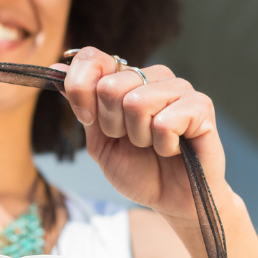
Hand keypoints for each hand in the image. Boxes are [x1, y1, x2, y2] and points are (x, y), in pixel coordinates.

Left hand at [61, 47, 231, 224]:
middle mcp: (153, 77)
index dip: (80, 89)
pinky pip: (165, 121)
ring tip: (154, 145)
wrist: (173, 200)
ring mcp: (179, 88)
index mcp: (127, 79)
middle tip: (133, 141)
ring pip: (137, 102)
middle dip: (112, 125)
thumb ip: (82, 106)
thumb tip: (56, 68)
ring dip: (139, 137)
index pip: (92, 57)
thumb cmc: (140, 171)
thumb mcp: (99, 141)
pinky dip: (163, 145)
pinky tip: (173, 149)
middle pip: (110, 85)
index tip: (88, 119)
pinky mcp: (201, 107)